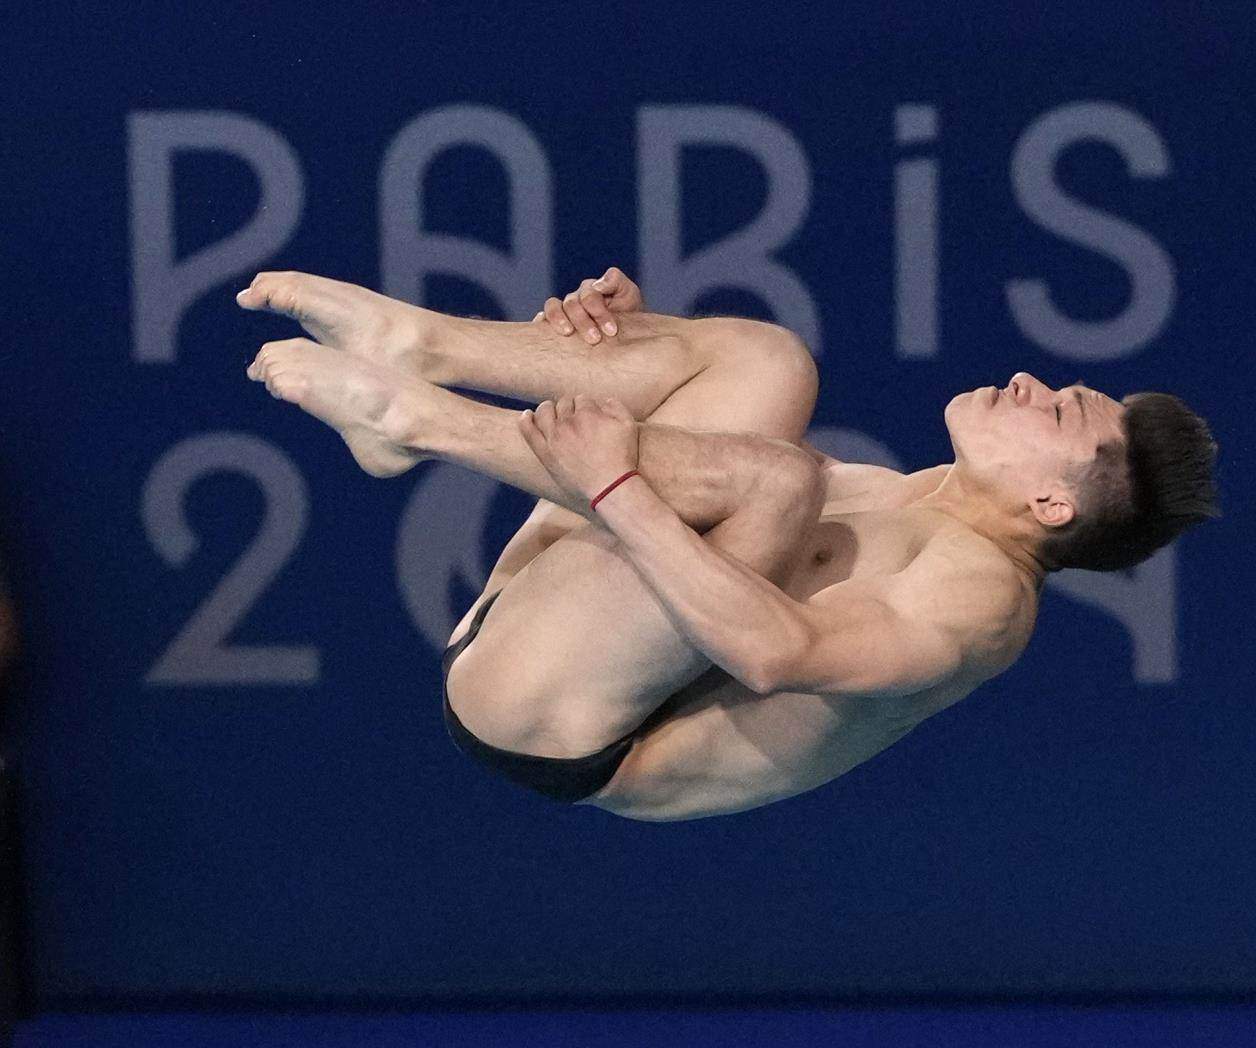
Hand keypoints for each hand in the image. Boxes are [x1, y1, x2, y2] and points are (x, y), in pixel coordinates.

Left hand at [518, 395, 639, 504]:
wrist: (609, 487)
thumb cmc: (622, 458)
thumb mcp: (628, 426)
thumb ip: (616, 407)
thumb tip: (604, 400)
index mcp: (588, 413)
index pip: (582, 399)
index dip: (586, 406)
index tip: (588, 414)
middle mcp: (568, 422)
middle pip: (563, 404)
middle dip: (569, 407)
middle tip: (573, 418)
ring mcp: (554, 437)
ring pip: (545, 411)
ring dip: (548, 408)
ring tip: (550, 412)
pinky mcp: (545, 453)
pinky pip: (528, 431)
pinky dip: (525, 420)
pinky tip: (526, 416)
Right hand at [532, 267, 644, 344]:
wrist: (625, 337)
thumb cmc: (629, 316)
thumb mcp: (629, 295)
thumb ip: (616, 282)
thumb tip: (597, 284)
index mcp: (592, 290)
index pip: (590, 295)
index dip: (599, 311)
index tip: (611, 331)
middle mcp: (575, 298)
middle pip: (572, 304)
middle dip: (583, 321)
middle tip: (595, 339)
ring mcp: (563, 311)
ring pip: (553, 308)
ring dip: (559, 320)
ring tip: (568, 333)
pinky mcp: (553, 324)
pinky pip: (541, 320)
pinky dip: (539, 324)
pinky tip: (545, 335)